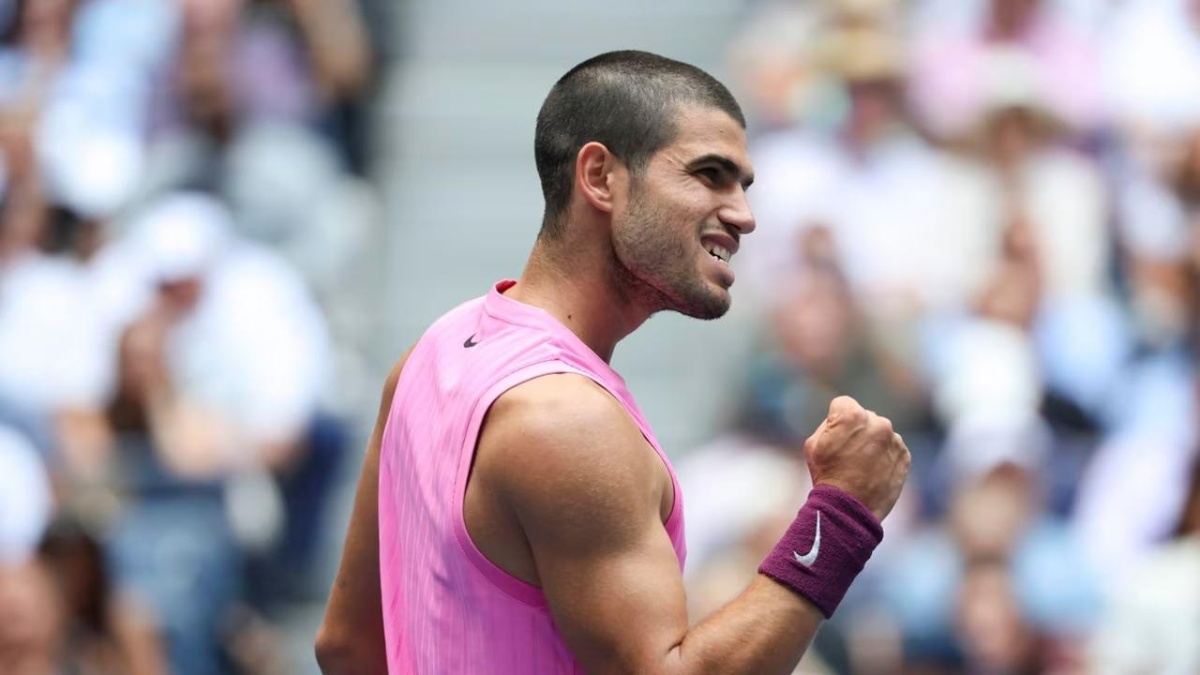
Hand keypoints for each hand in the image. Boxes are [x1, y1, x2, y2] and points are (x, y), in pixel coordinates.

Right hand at [803, 396, 909, 519]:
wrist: (850, 509)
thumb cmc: (827, 475)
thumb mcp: (813, 444)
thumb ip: (829, 424)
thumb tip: (841, 418)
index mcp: (852, 415)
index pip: (843, 404)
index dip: (835, 419)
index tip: (834, 436)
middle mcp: (878, 422)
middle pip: (864, 417)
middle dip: (857, 429)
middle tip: (848, 453)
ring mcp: (894, 439)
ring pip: (880, 432)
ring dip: (872, 442)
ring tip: (861, 465)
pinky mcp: (905, 455)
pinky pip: (892, 447)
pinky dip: (884, 455)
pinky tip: (873, 471)